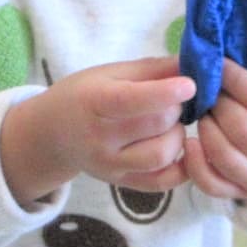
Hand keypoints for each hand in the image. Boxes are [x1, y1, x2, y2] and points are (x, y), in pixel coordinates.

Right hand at [0, 55, 194, 202]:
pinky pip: (162, 182)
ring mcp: (110, 165)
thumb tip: (195, 63)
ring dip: (178, 136)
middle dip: (175, 108)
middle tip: (174, 100)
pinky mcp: (121, 183)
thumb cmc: (83, 95)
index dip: (165, 92)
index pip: (130, 100)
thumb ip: (152, 69)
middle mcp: (99, 138)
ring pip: (161, 155)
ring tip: (170, 124)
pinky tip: (179, 148)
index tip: (190, 84)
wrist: (51, 134)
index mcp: (93, 102)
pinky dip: (181, 167)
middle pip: (154, 124)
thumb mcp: (109, 73)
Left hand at [184, 60, 246, 208]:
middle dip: (217, 105)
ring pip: (222, 155)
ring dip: (205, 129)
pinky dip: (194, 163)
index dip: (234, 80)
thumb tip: (214, 65)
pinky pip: (210, 184)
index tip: (217, 66)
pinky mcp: (240, 195)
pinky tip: (190, 143)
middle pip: (240, 128)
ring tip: (204, 115)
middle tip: (209, 93)